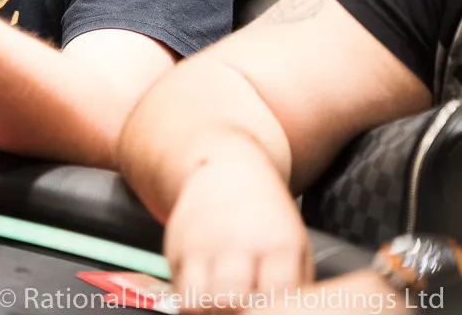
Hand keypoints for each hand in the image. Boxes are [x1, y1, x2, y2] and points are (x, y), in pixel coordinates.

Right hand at [164, 147, 312, 312]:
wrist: (225, 170)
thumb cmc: (266, 215)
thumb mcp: (295, 244)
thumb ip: (296, 284)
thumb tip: (288, 312)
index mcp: (276, 244)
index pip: (274, 297)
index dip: (271, 311)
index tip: (268, 309)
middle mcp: (234, 242)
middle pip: (229, 301)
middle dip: (235, 313)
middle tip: (241, 309)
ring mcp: (200, 243)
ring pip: (195, 301)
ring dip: (208, 310)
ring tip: (221, 306)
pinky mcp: (174, 246)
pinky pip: (178, 289)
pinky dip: (191, 297)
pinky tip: (206, 287)